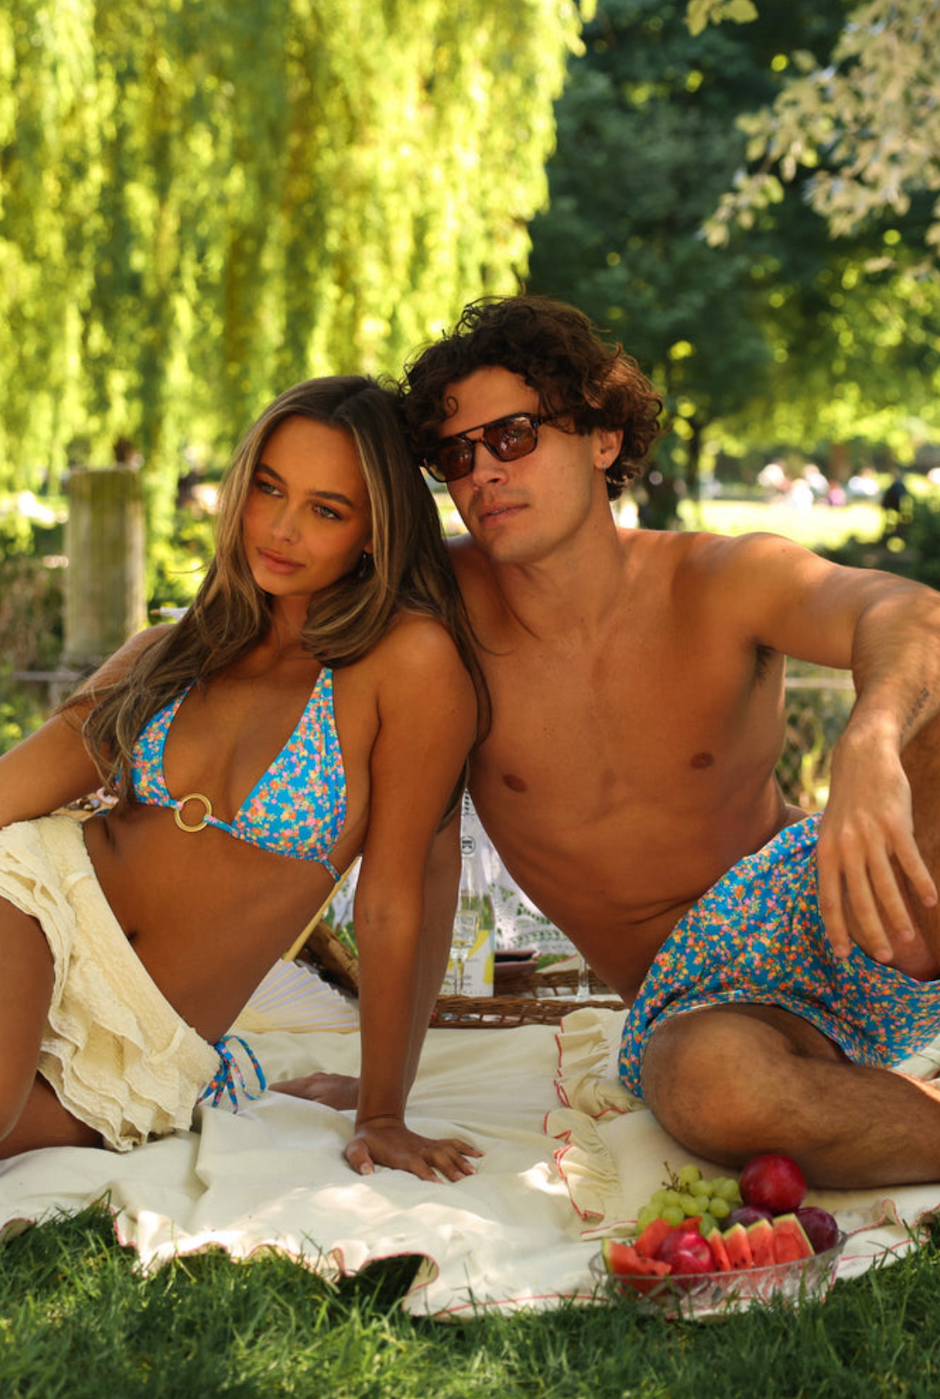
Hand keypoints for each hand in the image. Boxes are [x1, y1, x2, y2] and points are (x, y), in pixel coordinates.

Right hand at [271, 1071, 359, 1110]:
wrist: (366, 1091)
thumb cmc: (345, 1102)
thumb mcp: (321, 1109)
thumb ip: (303, 1109)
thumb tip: (285, 1112)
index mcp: (305, 1085)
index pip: (277, 1088)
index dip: (267, 1097)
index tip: (259, 1107)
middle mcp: (310, 1078)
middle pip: (287, 1088)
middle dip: (278, 1099)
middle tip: (272, 1114)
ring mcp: (319, 1079)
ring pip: (299, 1088)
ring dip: (293, 1098)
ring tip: (290, 1113)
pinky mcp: (328, 1082)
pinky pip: (310, 1089)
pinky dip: (305, 1097)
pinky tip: (309, 1107)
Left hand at [344, 1115, 482, 1181]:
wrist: (378, 1122)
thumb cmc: (367, 1141)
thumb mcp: (355, 1148)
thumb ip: (359, 1159)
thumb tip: (367, 1172)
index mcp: (402, 1154)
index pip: (417, 1164)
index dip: (427, 1174)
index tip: (438, 1185)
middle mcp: (418, 1149)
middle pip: (438, 1157)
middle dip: (450, 1168)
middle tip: (462, 1181)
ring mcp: (427, 1145)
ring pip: (448, 1150)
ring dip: (461, 1160)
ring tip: (474, 1172)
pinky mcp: (432, 1144)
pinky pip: (452, 1143)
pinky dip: (466, 1148)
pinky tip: (479, 1154)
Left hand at [816, 738, 936, 964]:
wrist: (862, 758)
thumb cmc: (847, 802)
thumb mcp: (829, 831)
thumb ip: (834, 862)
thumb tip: (840, 897)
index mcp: (826, 851)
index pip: (829, 899)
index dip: (836, 928)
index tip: (844, 954)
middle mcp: (845, 847)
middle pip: (859, 899)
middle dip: (871, 931)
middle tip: (885, 956)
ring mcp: (871, 836)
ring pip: (886, 885)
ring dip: (898, 915)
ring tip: (908, 938)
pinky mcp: (895, 825)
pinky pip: (910, 862)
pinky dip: (920, 883)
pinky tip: (929, 902)